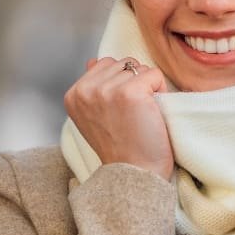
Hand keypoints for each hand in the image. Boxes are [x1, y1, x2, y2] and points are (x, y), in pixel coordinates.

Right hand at [64, 57, 174, 180]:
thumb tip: (93, 61)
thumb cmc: (121, 148)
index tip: (121, 112)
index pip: (104, 64)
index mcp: (74, 95)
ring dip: (148, 86)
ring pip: (138, 67)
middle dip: (134, 82)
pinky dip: (161, 90)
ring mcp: (106, 90)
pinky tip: (152, 113)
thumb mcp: (94, 116)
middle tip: (134, 114)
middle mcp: (86, 90)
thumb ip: (93, 87)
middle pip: (122, 63)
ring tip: (142, 113)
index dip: (121, 83)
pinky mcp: (130, 92)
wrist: (134, 172)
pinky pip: (154, 74)